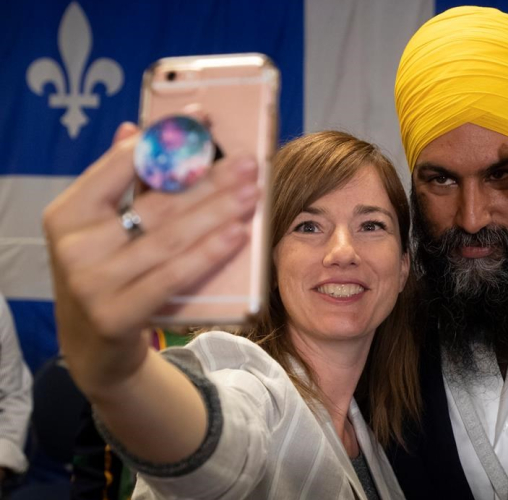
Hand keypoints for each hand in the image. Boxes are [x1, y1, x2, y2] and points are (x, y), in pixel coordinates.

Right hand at [43, 122, 259, 398]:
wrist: (92, 346)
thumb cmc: (105, 273)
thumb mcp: (100, 227)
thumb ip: (117, 181)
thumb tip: (136, 129)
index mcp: (68, 214)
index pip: (119, 166)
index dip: (164, 140)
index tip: (203, 118)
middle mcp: (74, 247)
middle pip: (154, 204)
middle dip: (207, 180)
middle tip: (247, 163)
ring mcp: (93, 284)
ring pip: (169, 239)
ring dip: (217, 212)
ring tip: (252, 192)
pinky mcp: (117, 315)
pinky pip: (174, 277)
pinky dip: (209, 253)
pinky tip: (238, 233)